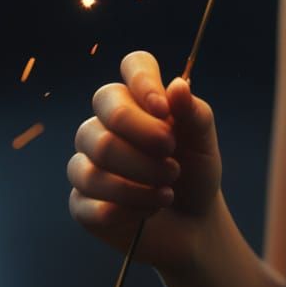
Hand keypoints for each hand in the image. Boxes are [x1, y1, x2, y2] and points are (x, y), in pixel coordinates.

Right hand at [68, 50, 223, 271]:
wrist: (194, 221)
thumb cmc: (196, 170)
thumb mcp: (204, 141)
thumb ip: (194, 112)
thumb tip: (177, 86)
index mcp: (141, 97)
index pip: (133, 65)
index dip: (143, 82)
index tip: (164, 110)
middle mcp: (108, 122)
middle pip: (108, 114)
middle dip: (145, 141)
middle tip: (173, 161)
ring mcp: (90, 159)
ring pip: (95, 160)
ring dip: (139, 181)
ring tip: (168, 190)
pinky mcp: (81, 199)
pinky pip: (88, 200)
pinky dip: (126, 209)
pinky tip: (149, 210)